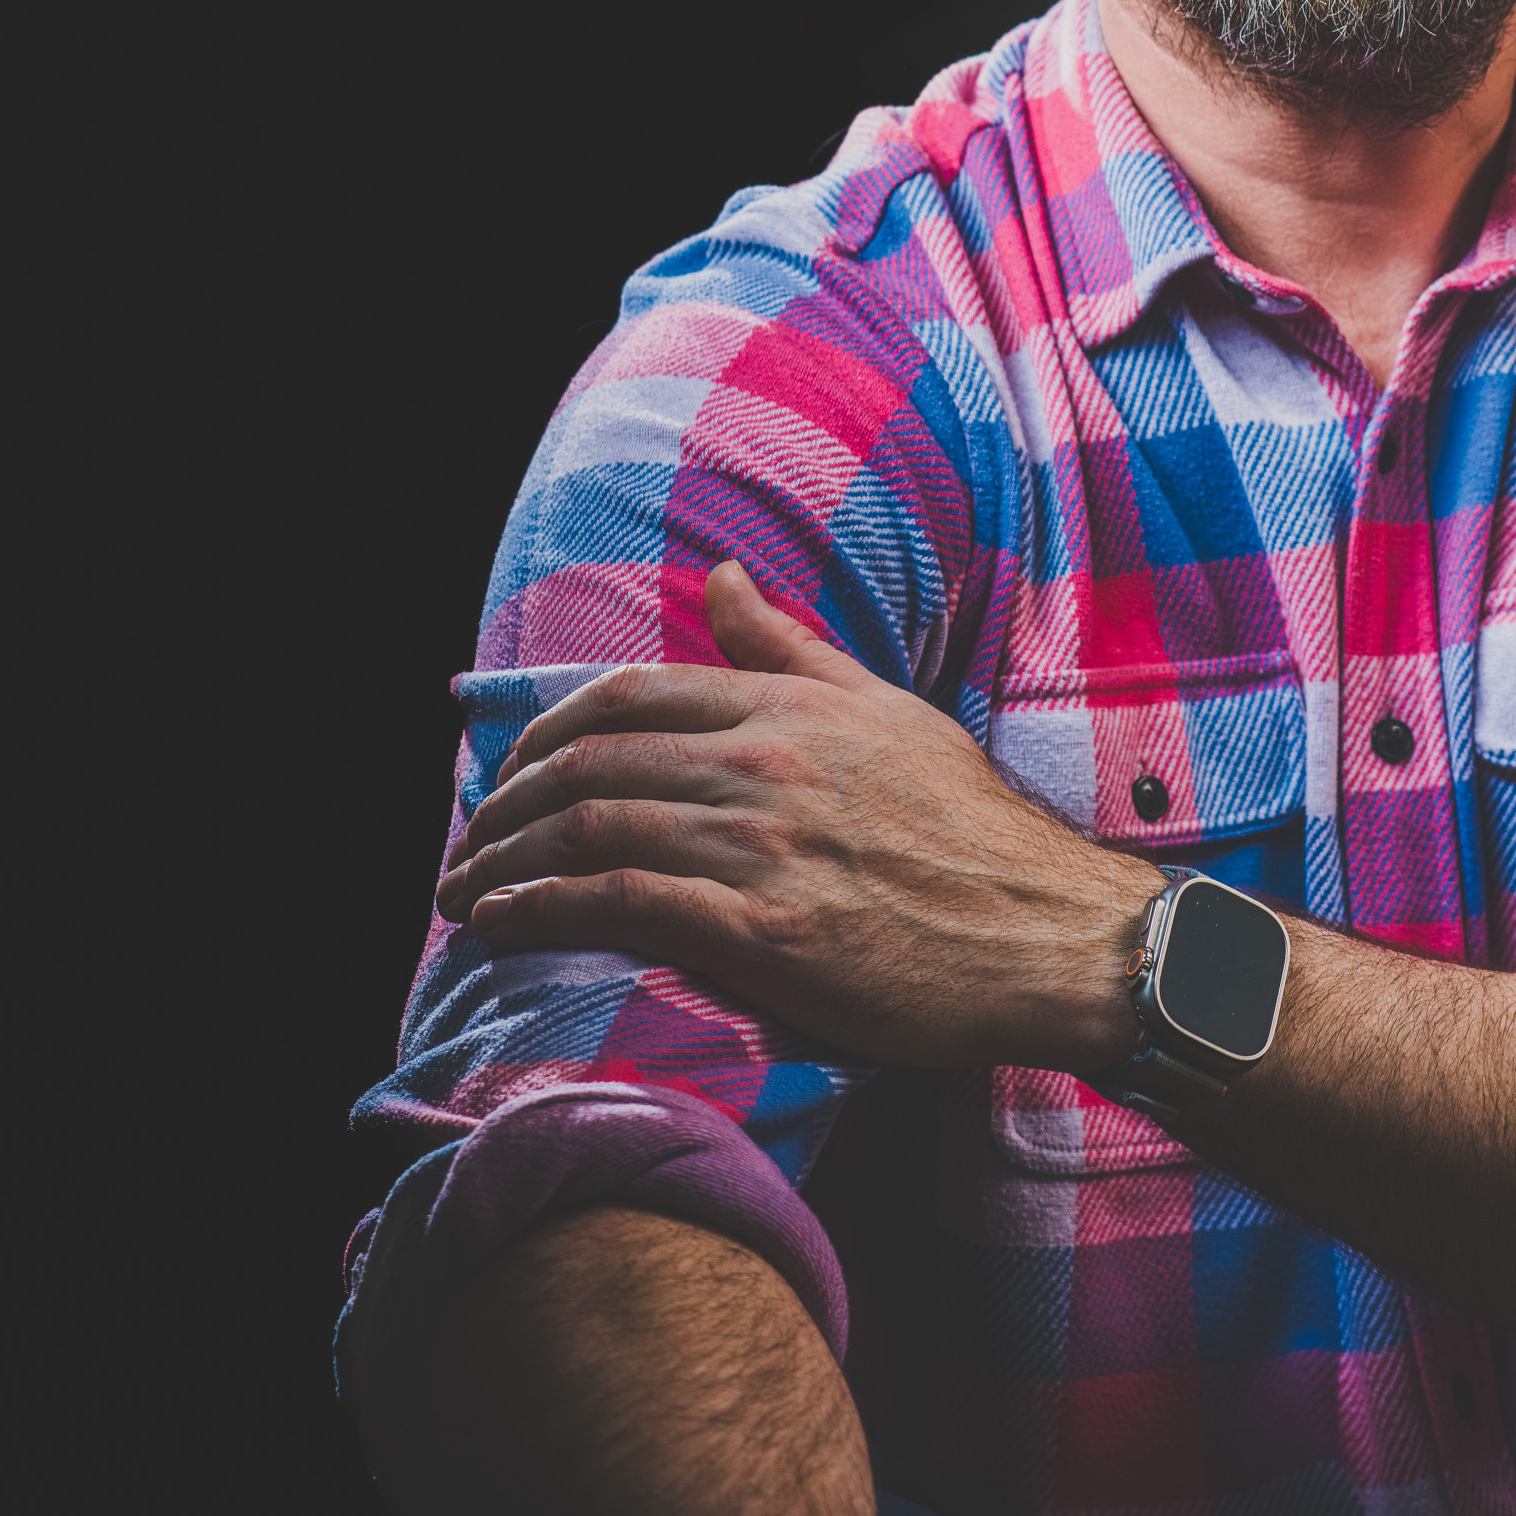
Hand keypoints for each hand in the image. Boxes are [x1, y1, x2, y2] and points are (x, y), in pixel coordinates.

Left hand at [438, 562, 1155, 1072]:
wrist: (1052, 936)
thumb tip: (725, 579)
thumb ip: (793, 650)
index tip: (510, 775)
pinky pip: (620, 902)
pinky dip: (542, 908)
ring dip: (503, 861)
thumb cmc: (975, 834)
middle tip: (467, 844)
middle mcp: (767, 763)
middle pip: (590, 760)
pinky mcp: (764, 930)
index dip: (544, 733)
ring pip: (590, 828)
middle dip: (505, 804)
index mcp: (792, 708)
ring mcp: (763, 845)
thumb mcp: (889, 714)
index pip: (628, 696)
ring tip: (463, 892)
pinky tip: (502, 924)